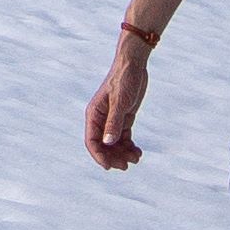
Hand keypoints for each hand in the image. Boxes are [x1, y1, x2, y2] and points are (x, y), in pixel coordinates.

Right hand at [84, 35, 151, 170]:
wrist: (134, 63)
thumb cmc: (124, 79)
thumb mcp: (120, 101)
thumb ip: (114, 122)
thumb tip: (108, 143)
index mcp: (94, 114)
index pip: (92, 141)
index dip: (99, 156)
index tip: (110, 167)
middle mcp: (101, 119)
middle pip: (103, 145)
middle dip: (114, 157)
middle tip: (127, 166)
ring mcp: (112, 118)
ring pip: (114, 143)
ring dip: (123, 153)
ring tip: (136, 159)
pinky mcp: (123, 117)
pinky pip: (124, 137)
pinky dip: (130, 146)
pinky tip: (138, 151)